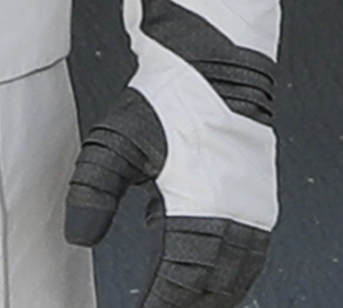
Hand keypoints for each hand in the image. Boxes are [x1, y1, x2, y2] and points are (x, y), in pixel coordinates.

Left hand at [66, 90, 271, 307]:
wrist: (217, 59)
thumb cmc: (171, 95)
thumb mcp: (117, 140)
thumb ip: (93, 190)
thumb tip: (80, 238)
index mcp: (204, 208)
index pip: (179, 286)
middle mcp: (237, 215)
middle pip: (211, 290)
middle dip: (184, 306)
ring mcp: (255, 209)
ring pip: (236, 277)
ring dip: (210, 297)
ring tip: (182, 303)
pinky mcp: (261, 198)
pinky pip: (250, 255)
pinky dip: (229, 275)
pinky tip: (208, 273)